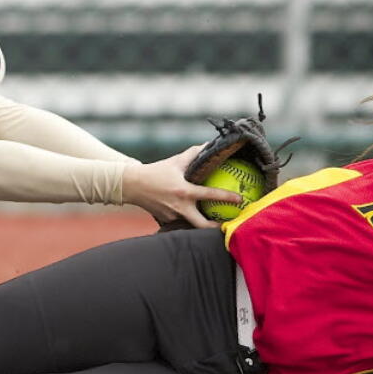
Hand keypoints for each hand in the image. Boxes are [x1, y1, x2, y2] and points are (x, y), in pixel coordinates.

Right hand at [123, 145, 242, 228]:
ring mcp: (172, 216)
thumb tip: (208, 145)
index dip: (227, 197)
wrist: (132, 185)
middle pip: (203, 225)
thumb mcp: (175, 162)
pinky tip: (193, 217)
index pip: (211, 195)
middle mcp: (180, 207)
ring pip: (191, 224)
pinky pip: (181, 221)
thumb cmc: (155, 172)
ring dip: (202, 223)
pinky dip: (188, 219)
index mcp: (184, 191)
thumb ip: (193, 154)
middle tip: (228, 224)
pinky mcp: (166, 221)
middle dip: (217, 228)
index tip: (240, 200)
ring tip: (214, 222)